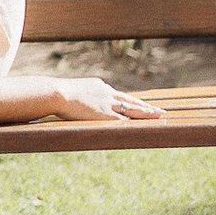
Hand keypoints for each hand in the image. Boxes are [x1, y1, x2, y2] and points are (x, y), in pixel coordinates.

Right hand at [50, 79, 164, 120]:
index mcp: (98, 86)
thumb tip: (66, 100)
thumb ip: (75, 96)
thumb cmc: (56, 93)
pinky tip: (147, 127)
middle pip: (131, 100)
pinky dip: (137, 124)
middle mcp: (107, 93)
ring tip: (159, 116)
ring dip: (147, 113)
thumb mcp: (69, 91)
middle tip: (159, 110)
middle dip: (145, 106)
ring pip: (132, 109)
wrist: (57, 93)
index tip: (139, 103)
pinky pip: (125, 121)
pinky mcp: (106, 115)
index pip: (118, 95)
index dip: (130, 100)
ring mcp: (108, 104)